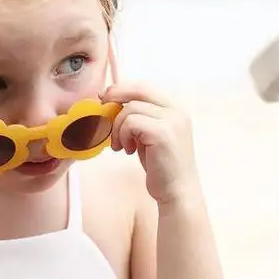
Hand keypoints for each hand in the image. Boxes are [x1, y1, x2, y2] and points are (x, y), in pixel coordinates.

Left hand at [101, 82, 200, 205]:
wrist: (177, 191)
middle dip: (115, 96)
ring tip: (121, 146)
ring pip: (131, 109)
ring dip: (118, 128)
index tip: (105, 97)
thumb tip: (112, 101)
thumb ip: (140, 118)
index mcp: (175, 108)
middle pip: (139, 90)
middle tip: (101, 107)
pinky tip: (127, 150)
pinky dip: (123, 135)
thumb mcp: (150, 136)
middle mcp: (177, 110)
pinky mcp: (163, 133)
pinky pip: (131, 123)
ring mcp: (172, 120)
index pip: (145, 87)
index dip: (122, 88)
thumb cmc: (160, 166)